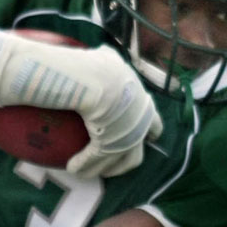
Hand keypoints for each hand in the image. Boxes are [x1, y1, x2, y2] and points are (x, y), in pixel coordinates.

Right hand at [65, 60, 161, 178]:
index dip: (151, 131)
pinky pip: (94, 161)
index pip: (153, 122)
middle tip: (116, 162)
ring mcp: (125, 138)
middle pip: (139, 148)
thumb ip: (110, 62)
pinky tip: (73, 169)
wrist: (100, 81)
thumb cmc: (102, 67)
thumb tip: (101, 54)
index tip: (149, 138)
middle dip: (130, 156)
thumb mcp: (110, 60)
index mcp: (142, 104)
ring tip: (90, 172)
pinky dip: (85, 166)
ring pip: (119, 161)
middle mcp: (138, 124)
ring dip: (104, 169)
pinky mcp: (108, 147)